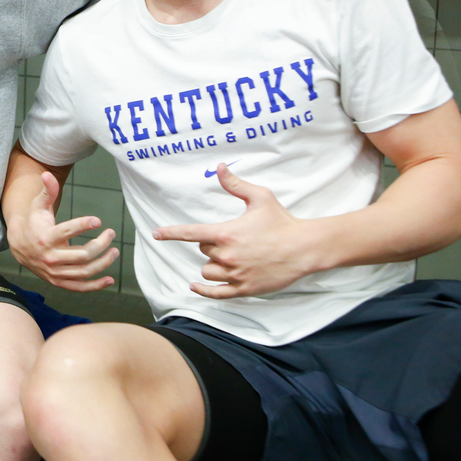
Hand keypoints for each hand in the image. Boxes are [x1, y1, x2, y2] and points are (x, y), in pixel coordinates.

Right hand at [8, 171, 118, 291]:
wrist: (19, 246)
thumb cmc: (34, 222)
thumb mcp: (38, 206)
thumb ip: (47, 191)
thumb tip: (47, 173)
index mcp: (46, 238)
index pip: (67, 232)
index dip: (83, 225)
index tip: (98, 221)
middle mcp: (50, 258)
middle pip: (82, 255)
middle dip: (101, 244)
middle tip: (111, 234)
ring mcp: (55, 272)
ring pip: (84, 272)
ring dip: (103, 263)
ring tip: (114, 251)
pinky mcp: (58, 281)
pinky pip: (79, 287)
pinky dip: (95, 286)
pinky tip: (110, 279)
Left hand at [153, 164, 313, 298]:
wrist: (304, 248)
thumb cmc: (282, 221)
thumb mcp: (260, 198)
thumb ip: (235, 185)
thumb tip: (220, 168)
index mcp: (226, 233)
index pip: (190, 233)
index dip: (171, 233)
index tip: (156, 234)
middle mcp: (226, 255)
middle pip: (203, 251)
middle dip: (212, 245)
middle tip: (235, 240)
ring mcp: (235, 274)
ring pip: (207, 271)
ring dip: (213, 265)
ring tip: (233, 258)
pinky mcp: (244, 288)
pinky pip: (216, 293)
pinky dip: (204, 290)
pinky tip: (195, 286)